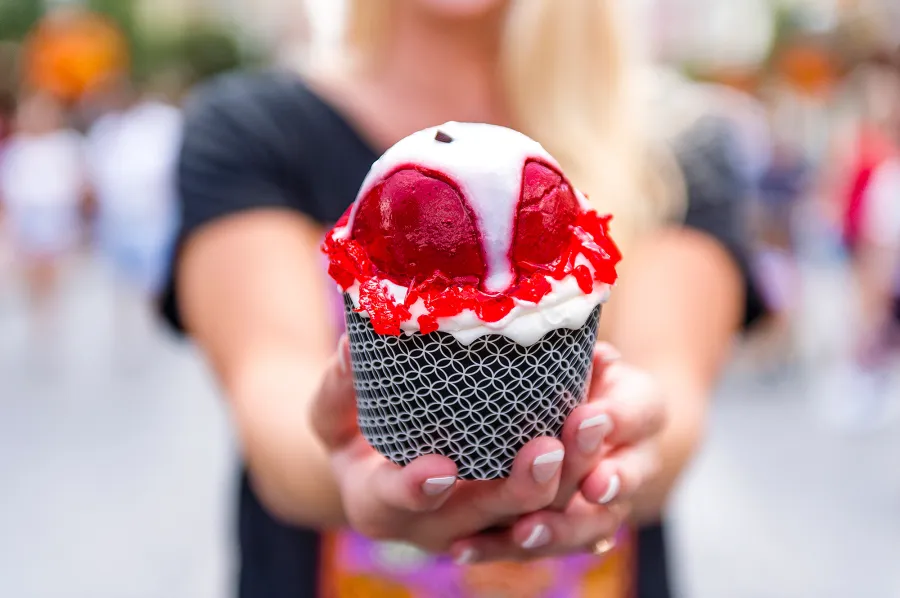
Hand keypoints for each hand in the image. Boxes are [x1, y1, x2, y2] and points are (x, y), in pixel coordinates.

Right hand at [311, 336, 574, 553]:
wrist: (376, 469)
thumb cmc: (352, 432)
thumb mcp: (331, 410)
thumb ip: (339, 383)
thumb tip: (351, 342)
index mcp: (375, 503)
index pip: (391, 500)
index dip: (413, 489)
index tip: (441, 468)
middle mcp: (428, 529)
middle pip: (476, 518)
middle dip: (515, 489)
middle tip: (547, 447)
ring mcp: (471, 532)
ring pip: (525, 523)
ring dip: (562, 490)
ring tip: (589, 435)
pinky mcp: (505, 523)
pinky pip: (548, 523)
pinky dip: (577, 505)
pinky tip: (608, 476)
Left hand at [447, 346, 666, 562]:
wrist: (596, 421)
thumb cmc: (581, 375)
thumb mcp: (587, 355)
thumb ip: (583, 352)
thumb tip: (589, 349)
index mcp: (641, 409)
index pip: (639, 411)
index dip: (618, 419)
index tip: (588, 417)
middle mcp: (633, 461)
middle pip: (623, 478)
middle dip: (598, 477)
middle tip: (580, 480)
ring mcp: (604, 503)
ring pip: (589, 526)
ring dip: (558, 530)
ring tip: (526, 530)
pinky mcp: (565, 529)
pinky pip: (541, 546)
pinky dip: (501, 548)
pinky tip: (464, 548)